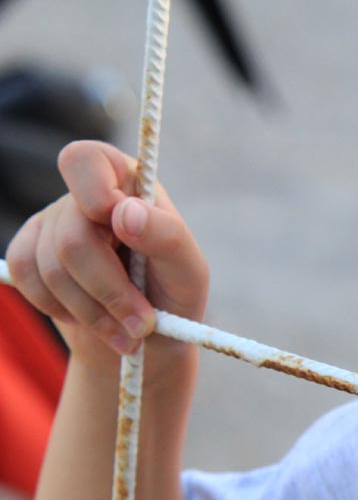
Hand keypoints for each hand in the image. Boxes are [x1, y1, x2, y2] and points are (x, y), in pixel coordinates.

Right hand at [5, 141, 207, 366]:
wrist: (146, 340)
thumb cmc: (173, 297)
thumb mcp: (188, 270)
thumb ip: (166, 235)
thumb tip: (123, 212)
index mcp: (127, 183)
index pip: (87, 160)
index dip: (95, 195)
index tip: (122, 230)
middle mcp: (84, 197)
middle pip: (72, 237)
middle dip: (109, 290)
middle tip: (141, 324)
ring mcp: (52, 224)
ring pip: (49, 267)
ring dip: (93, 312)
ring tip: (127, 333)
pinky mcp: (28, 252)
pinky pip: (26, 278)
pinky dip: (62, 310)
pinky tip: (91, 318)